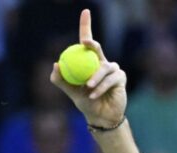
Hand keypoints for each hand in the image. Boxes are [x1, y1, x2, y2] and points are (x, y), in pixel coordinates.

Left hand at [50, 9, 126, 127]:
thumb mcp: (71, 92)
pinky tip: (93, 94)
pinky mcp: (121, 78)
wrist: (100, 117)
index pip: (88, 40)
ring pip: (103, 68)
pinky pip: (109, 79)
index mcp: (90, 61)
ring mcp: (113, 69)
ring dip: (95, 77)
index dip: (87, 24)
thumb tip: (55, 64)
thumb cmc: (86, 102)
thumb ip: (61, 80)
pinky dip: (100, 87)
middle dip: (91, 43)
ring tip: (88, 87)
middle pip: (97, 48)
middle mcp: (103, 62)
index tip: (85, 11)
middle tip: (84, 43)